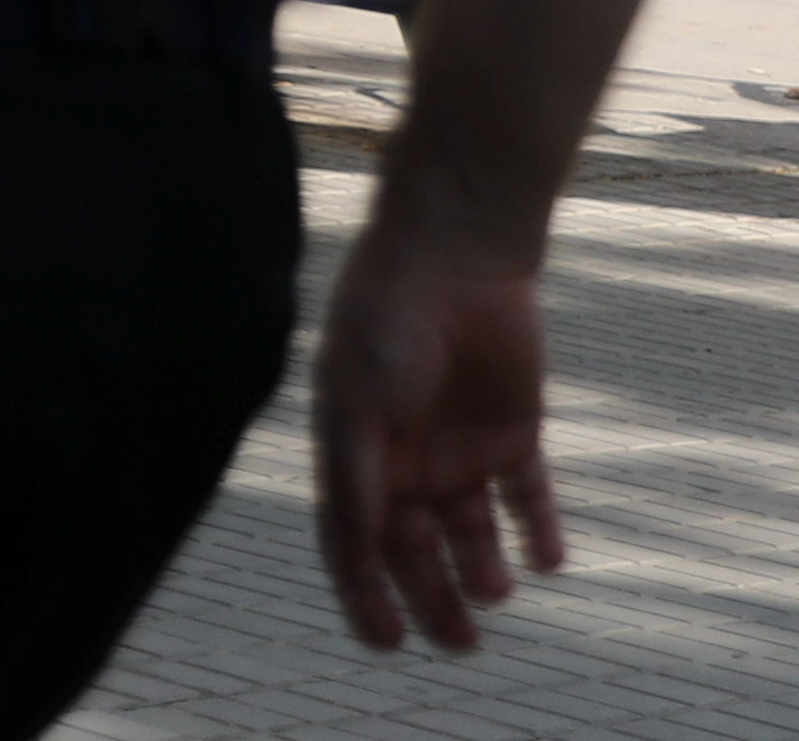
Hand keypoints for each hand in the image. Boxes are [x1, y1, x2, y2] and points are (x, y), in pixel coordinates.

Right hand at [316, 215, 563, 652]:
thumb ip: (354, 475)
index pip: (354, 541)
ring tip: (496, 594)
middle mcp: (404, 459)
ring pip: (472, 533)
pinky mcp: (513, 433)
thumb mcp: (356, 401)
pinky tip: (547, 560)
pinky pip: (527, 497)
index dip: (364, 594)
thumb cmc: (386, 320)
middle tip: (459, 643)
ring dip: (482, 572)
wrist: (454, 257)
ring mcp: (459, 447)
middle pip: (417, 549)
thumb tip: (353, 549)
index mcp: (354, 453)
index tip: (386, 643)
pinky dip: (537, 531)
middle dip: (432, 599)